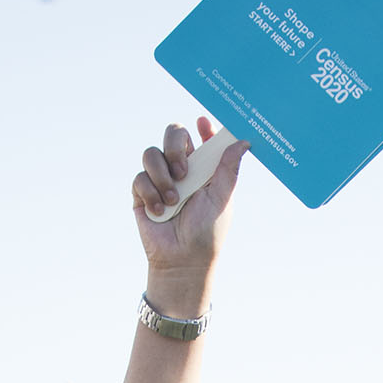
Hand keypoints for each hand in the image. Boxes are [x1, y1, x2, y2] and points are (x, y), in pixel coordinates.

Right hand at [133, 119, 247, 292]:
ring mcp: (160, 179)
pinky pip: (140, 178)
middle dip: (175, 146)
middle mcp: (181, 170)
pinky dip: (151, 193)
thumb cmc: (206, 233)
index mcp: (203, 169)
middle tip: (183, 170)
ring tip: (173, 200)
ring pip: (152, 153)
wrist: (182, 260)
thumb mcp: (221, 199)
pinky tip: (160, 211)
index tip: (203, 122)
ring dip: (162, 176)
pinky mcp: (141, 193)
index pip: (202, 139)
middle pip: (173, 134)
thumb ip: (229, 170)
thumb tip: (243, 142)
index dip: (203, 127)